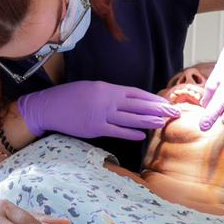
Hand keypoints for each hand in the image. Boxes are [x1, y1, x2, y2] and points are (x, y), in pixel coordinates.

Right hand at [17, 81, 178, 140]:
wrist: (50, 106)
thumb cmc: (70, 96)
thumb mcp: (92, 88)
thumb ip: (110, 94)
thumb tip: (128, 101)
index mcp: (107, 88)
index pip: (135, 93)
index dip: (152, 98)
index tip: (165, 102)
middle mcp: (106, 100)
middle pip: (137, 105)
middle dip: (157, 109)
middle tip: (173, 112)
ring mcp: (101, 114)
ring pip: (130, 118)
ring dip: (148, 120)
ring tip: (162, 122)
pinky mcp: (95, 128)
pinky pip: (117, 131)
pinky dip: (130, 133)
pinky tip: (142, 134)